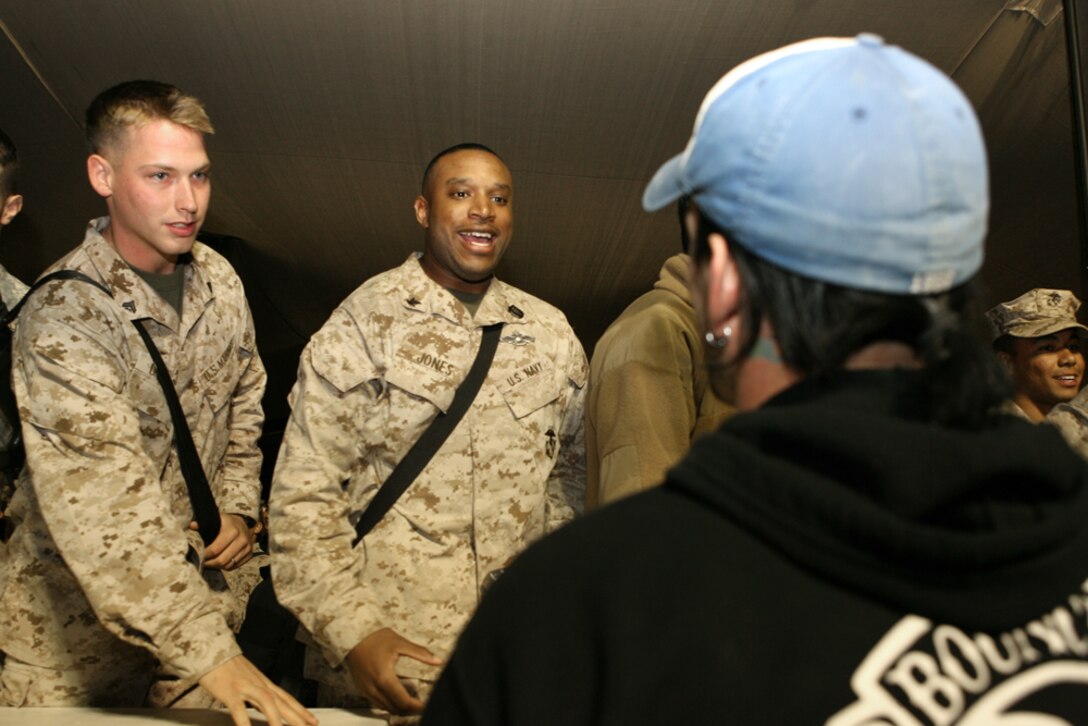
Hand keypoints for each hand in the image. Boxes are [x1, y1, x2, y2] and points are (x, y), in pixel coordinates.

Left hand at [196, 513, 255, 570]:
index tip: (198, 555)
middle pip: (222, 560)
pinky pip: (235, 566)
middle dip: (209, 563)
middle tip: (202, 562)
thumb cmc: (226, 522)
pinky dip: (226, 567)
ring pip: (229, 565)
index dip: (204, 555)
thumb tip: (192, 526)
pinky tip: (219, 562)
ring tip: (209, 563)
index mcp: (233, 530)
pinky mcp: (250, 554)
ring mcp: (248, 548)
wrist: (243, 523)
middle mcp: (242, 540)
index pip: (215, 550)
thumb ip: (203, 524)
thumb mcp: (216, 520)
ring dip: (217, 566)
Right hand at [199, 654, 316, 725]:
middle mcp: (258, 683)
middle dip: (297, 716)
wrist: (210, 649)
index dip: (300, 710)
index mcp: (262, 681)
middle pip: (282, 701)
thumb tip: (266, 706)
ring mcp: (244, 686)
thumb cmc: (225, 666)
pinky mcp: (229, 691)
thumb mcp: (246, 678)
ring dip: (277, 719)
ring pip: (267, 702)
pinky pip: (239, 709)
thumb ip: (256, 693)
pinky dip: (245, 723)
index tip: (312, 721)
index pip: (286, 697)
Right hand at [344, 628, 442, 714]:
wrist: (352, 636)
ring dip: (399, 708)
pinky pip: (377, 704)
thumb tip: (438, 661)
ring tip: (412, 702)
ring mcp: (366, 690)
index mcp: (385, 678)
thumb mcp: (400, 643)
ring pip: (386, 708)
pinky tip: (397, 697)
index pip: (403, 702)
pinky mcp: (362, 689)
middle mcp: (374, 688)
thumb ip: (420, 653)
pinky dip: (389, 704)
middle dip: (410, 710)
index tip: (427, 705)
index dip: (417, 707)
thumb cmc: (376, 638)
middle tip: (422, 704)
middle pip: (395, 709)